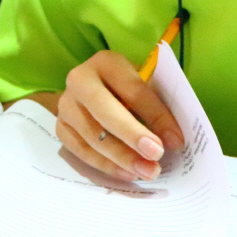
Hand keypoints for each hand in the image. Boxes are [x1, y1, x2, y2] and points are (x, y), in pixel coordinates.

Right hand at [57, 50, 183, 180]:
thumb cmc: (130, 88)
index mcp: (107, 63)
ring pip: (92, 136)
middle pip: (104, 111)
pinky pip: (81, 151)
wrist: (97, 90)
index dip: (155, 116)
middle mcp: (79, 80)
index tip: (175, 141)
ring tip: (147, 172)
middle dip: (132, 136)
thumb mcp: (146, 85)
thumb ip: (159, 107)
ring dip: (122, 158)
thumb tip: (173, 140)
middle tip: (156, 156)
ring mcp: (66, 105)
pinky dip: (106, 165)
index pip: (133, 90)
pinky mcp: (61, 127)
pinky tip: (127, 173)